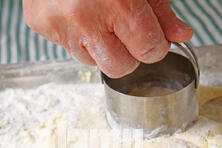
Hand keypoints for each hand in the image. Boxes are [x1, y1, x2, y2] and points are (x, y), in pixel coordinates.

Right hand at [23, 0, 192, 77]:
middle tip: (125, 30)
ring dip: (102, 47)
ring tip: (98, 17)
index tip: (151, 37)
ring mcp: (60, 24)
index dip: (154, 45)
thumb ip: (160, 10)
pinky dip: (79, 37)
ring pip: (93, 62)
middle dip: (128, 54)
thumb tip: (180, 35)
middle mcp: (85, 17)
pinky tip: (78, 13)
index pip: (149, 51)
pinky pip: (69, 49)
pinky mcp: (41, 24)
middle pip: (120, 67)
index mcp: (117, 2)